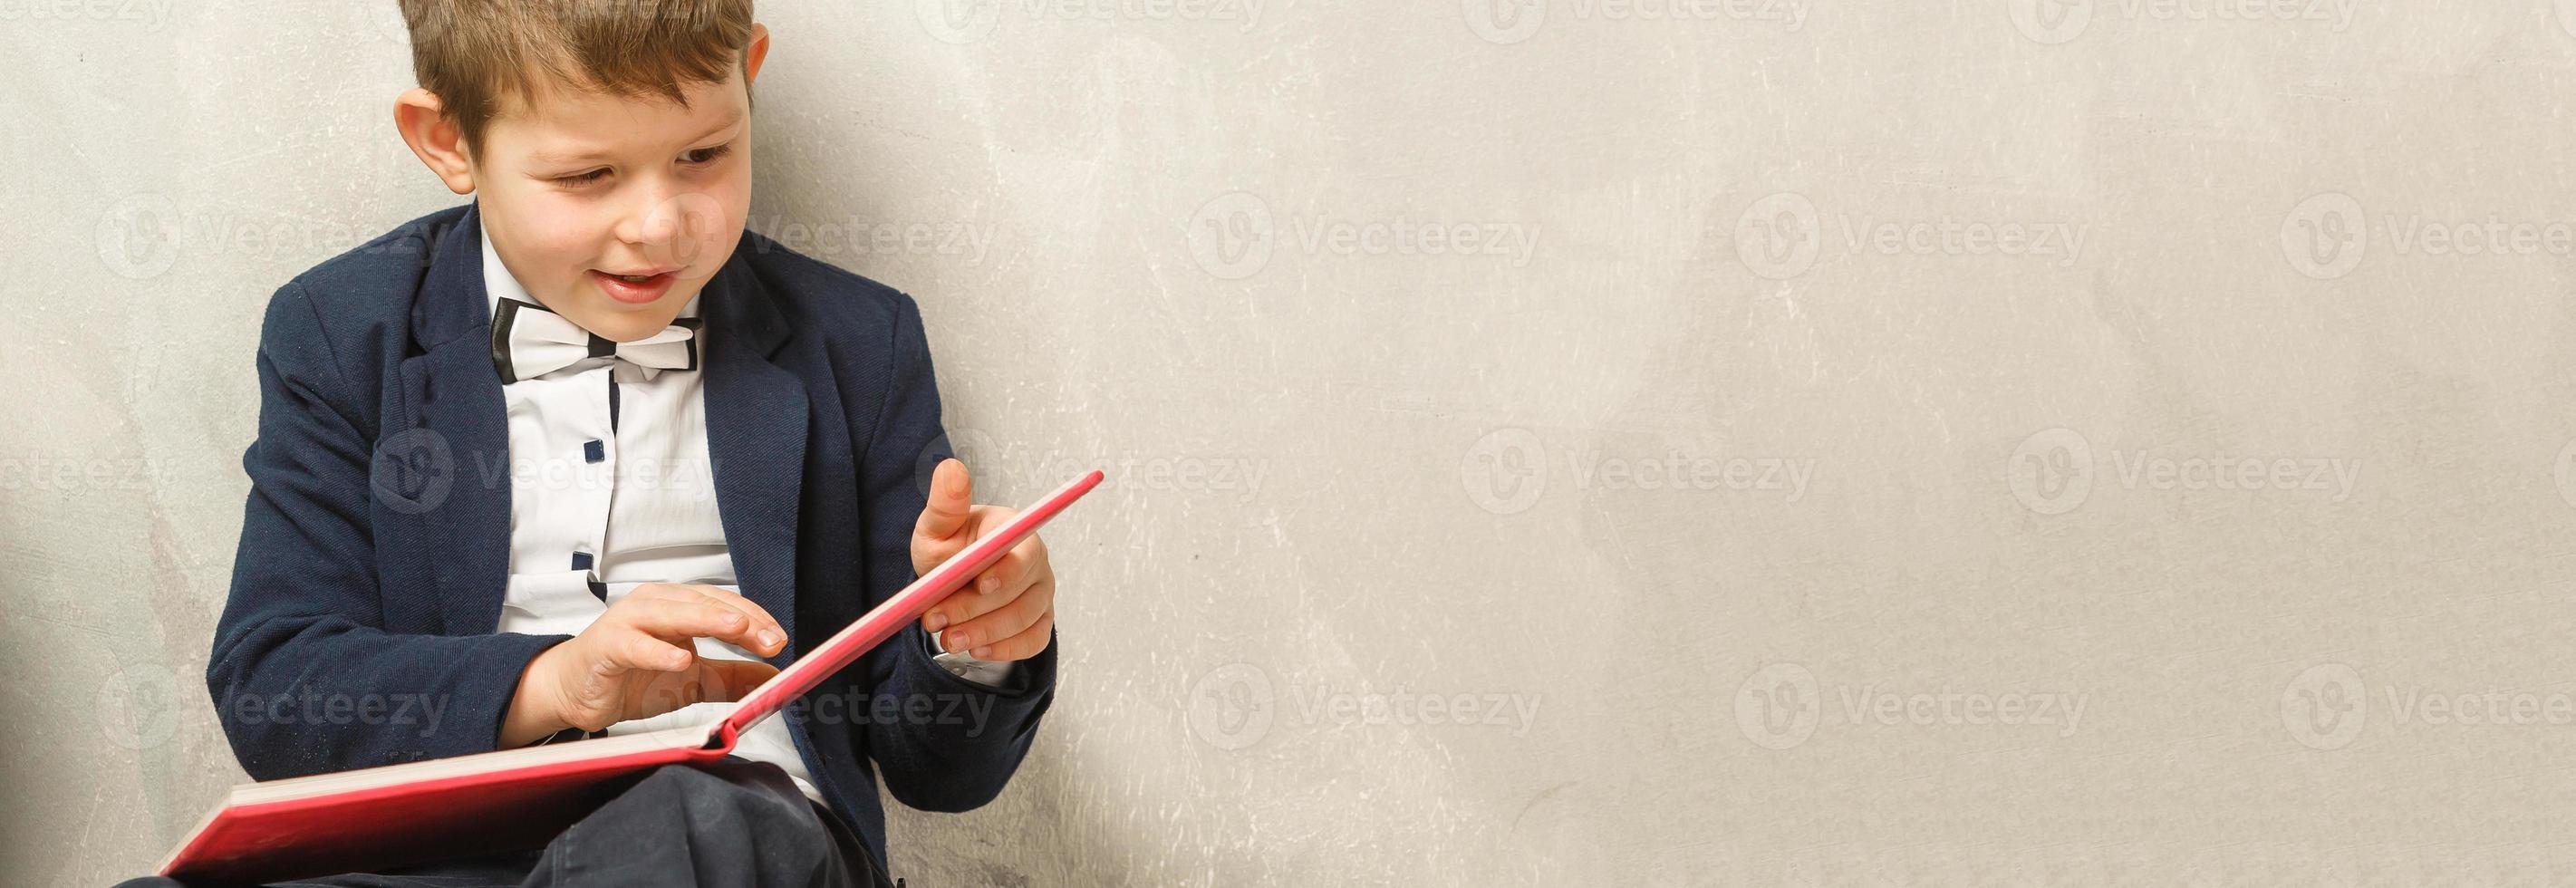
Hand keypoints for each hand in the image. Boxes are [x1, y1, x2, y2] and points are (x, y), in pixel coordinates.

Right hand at [500, 583, 785, 745]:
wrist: (575, 690)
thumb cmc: (630, 675)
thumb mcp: (693, 679)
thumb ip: (732, 676)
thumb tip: (774, 677)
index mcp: (679, 606)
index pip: (725, 605)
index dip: (755, 620)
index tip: (778, 640)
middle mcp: (656, 604)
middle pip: (705, 604)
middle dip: (741, 620)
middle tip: (769, 638)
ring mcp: (629, 621)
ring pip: (673, 614)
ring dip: (706, 619)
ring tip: (736, 627)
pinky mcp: (607, 644)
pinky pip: (635, 645)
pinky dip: (658, 651)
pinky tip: (680, 660)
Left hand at [911, 458, 1056, 660]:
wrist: (954, 582)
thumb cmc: (949, 549)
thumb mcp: (936, 528)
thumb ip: (944, 505)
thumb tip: (951, 467)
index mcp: (1015, 531)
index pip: (1024, 552)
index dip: (1007, 571)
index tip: (980, 585)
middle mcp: (1036, 562)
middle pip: (1021, 592)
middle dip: (976, 610)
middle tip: (936, 620)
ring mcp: (1041, 594)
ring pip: (1024, 620)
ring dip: (984, 633)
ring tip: (947, 639)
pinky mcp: (1039, 622)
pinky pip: (1032, 641)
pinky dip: (1004, 649)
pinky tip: (976, 649)